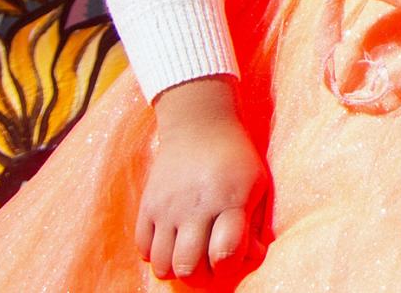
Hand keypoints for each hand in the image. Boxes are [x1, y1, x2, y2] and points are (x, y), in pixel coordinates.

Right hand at [138, 77, 268, 280]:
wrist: (199, 124)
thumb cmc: (235, 159)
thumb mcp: (258, 184)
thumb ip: (256, 224)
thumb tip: (252, 258)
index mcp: (230, 199)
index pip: (224, 253)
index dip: (229, 265)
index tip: (231, 256)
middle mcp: (196, 206)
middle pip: (189, 266)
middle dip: (201, 275)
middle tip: (207, 263)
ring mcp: (167, 207)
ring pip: (162, 263)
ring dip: (176, 268)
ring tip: (187, 255)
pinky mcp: (147, 204)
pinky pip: (142, 247)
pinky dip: (155, 254)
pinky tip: (170, 242)